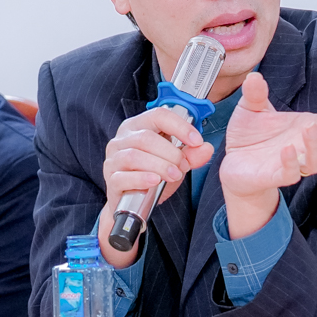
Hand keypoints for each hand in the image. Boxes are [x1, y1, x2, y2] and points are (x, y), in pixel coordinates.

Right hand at [97, 105, 213, 267]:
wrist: (133, 201)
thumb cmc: (151, 175)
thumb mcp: (175, 162)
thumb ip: (191, 155)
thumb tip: (206, 148)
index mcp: (139, 126)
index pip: (158, 115)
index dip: (179, 126)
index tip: (196, 140)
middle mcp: (123, 138)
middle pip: (146, 137)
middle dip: (170, 153)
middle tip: (184, 166)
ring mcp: (114, 158)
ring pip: (134, 156)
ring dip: (159, 166)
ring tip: (174, 175)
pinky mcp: (110, 178)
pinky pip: (123, 176)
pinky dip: (141, 178)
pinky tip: (154, 181)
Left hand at [219, 72, 316, 238]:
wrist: (233, 163)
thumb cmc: (250, 135)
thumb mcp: (252, 108)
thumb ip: (256, 93)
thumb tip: (254, 75)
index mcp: (307, 127)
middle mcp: (305, 147)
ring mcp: (292, 163)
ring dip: (316, 147)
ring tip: (309, 128)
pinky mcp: (274, 176)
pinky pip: (290, 174)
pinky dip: (292, 163)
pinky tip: (288, 149)